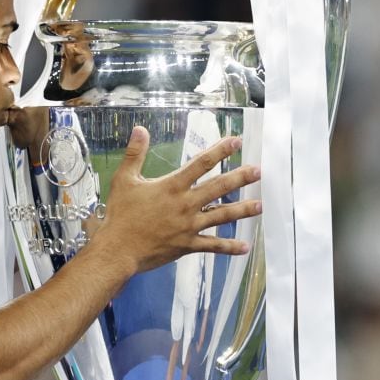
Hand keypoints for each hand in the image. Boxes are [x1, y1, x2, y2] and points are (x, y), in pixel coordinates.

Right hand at [92, 127, 260, 273]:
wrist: (118, 249)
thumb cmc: (120, 215)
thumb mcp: (124, 180)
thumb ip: (134, 154)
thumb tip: (140, 129)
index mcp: (172, 187)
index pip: (201, 164)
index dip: (220, 151)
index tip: (236, 142)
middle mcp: (185, 204)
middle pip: (219, 188)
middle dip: (241, 178)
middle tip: (259, 171)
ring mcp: (189, 226)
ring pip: (222, 216)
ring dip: (243, 210)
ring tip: (260, 205)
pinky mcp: (188, 245)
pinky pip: (213, 246)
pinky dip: (229, 247)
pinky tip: (244, 247)